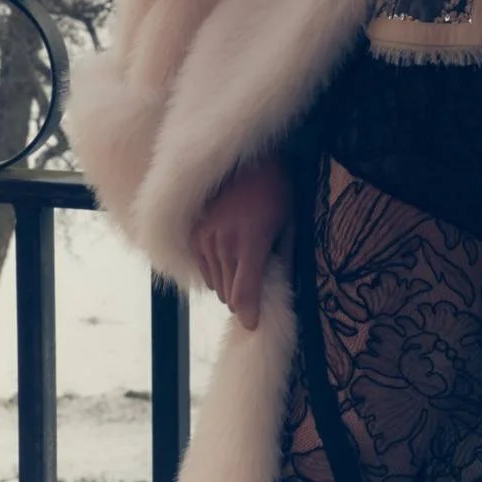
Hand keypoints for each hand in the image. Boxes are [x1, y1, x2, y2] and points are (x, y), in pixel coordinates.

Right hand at [190, 151, 292, 331]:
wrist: (245, 158)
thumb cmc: (275, 188)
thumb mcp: (289, 222)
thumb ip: (284, 257)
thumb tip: (281, 286)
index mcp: (250, 243)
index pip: (244, 295)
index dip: (249, 315)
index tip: (254, 324)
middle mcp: (222, 244)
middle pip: (228, 293)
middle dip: (242, 298)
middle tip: (255, 288)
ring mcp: (203, 238)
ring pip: (214, 283)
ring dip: (229, 284)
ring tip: (243, 268)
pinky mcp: (192, 233)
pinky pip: (203, 268)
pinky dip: (215, 271)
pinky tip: (228, 257)